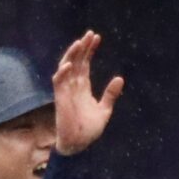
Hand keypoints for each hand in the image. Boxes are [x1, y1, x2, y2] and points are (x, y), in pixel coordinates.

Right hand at [53, 32, 124, 155]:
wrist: (79, 144)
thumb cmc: (89, 129)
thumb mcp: (104, 110)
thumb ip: (110, 94)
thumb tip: (120, 78)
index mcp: (83, 87)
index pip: (85, 63)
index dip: (90, 50)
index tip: (96, 37)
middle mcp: (73, 85)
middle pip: (77, 61)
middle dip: (83, 47)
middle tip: (90, 34)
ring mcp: (66, 91)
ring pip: (66, 67)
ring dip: (72, 55)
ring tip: (80, 43)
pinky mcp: (60, 98)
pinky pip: (58, 82)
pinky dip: (62, 72)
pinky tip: (69, 64)